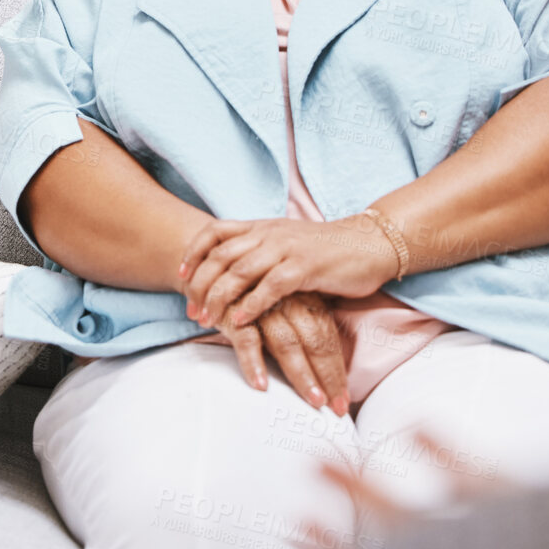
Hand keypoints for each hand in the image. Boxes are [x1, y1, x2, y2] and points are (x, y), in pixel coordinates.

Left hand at [179, 215, 396, 331]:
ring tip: (208, 320)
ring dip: (219, 298)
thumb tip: (228, 273)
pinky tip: (241, 321)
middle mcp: (269, 234)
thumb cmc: (326, 250)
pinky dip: (251, 305)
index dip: (192, 253)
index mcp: (261, 227)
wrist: (370, 243)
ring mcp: (286, 249)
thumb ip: (258, 253)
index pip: (214, 231)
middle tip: (191, 310)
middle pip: (220, 256)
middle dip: (199, 285)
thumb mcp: (285, 244)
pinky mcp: (306, 268)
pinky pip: (270, 287)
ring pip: (239, 271)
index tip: (178, 276)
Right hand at [193, 292, 350, 414]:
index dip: (338, 368)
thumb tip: (325, 370)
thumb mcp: (283, 305)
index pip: (327, 336)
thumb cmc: (252, 293)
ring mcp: (260, 305)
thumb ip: (302, 329)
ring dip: (301, 373)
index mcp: (303, 298)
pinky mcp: (233, 312)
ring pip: (286, 341)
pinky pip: (246, 339)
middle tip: (336, 407)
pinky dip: (253, 362)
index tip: (344, 398)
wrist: (210, 265)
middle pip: (314, 340)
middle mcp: (286, 300)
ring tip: (312, 399)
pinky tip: (261, 384)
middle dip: (328, 376)